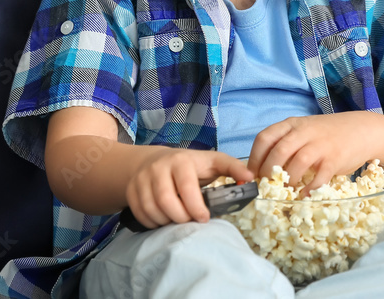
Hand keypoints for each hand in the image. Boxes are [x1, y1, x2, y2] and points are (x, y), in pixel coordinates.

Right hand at [125, 148, 252, 229]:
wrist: (154, 161)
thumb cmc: (189, 165)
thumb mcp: (212, 161)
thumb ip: (231, 168)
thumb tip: (251, 178)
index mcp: (182, 161)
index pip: (187, 186)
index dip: (196, 206)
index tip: (204, 218)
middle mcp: (159, 167)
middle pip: (167, 201)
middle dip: (182, 217)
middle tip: (192, 221)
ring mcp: (142, 179)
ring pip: (152, 209)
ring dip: (167, 221)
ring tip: (179, 221)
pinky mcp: (131, 190)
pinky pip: (140, 213)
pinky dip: (153, 222)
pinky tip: (164, 221)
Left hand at [247, 112, 379, 194]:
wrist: (362, 130)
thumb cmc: (327, 134)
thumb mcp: (303, 131)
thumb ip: (286, 144)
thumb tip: (262, 170)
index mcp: (292, 124)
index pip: (264, 138)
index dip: (254, 158)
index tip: (252, 175)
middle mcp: (305, 132)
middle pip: (279, 151)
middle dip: (269, 172)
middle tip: (268, 186)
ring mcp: (321, 144)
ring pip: (298, 162)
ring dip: (289, 180)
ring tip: (287, 190)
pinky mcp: (335, 159)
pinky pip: (319, 177)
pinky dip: (309, 189)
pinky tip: (305, 195)